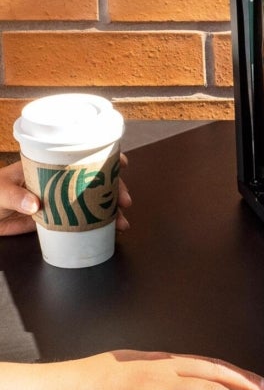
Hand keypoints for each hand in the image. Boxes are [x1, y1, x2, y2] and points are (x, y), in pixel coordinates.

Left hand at [0, 156, 131, 235]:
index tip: (121, 164)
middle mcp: (62, 182)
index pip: (83, 158)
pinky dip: (99, 226)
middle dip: (115, 190)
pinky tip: (111, 231)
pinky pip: (84, 221)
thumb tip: (35, 204)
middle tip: (124, 201)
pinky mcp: (59, 219)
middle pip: (96, 182)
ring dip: (111, 212)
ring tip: (121, 223)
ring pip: (94, 203)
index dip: (105, 159)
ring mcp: (63, 201)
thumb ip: (15, 196)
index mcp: (51, 167)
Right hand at [3, 350, 263, 389]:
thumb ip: (171, 371)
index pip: (215, 369)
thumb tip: (197, 378)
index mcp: (167, 363)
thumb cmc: (101, 376)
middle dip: (244, 389)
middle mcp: (165, 375)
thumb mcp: (142, 365)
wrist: (68, 386)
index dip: (243, 377)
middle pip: (213, 383)